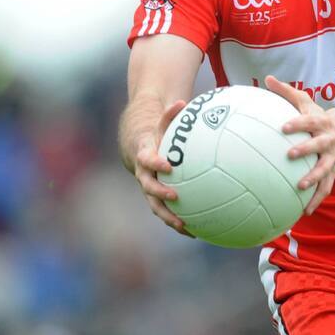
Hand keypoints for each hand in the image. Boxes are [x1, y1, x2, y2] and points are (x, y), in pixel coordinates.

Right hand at [132, 99, 193, 236]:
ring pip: (156, 206)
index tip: (168, 166)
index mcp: (145, 157)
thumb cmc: (155, 134)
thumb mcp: (160, 122)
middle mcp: (144, 175)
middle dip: (160, 194)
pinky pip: (166, 212)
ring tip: (185, 226)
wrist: (138, 148)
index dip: (156, 163)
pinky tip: (196, 232)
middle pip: (149, 188)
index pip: (147, 160)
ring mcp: (149, 188)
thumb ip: (169, 114)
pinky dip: (178, 222)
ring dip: (168, 217)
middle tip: (175, 198)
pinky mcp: (157, 197)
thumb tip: (181, 101)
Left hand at [265, 76, 334, 215]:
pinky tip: (303, 212)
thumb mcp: (304, 102)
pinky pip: (325, 188)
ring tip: (299, 188)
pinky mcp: (332, 173)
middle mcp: (329, 141)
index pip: (309, 122)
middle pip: (319, 146)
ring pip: (325, 170)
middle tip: (289, 155)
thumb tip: (267, 78)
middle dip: (306, 150)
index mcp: (321, 122)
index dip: (297, 124)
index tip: (283, 127)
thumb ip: (286, 92)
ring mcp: (332, 158)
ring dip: (314, 179)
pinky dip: (316, 200)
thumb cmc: (315, 117)